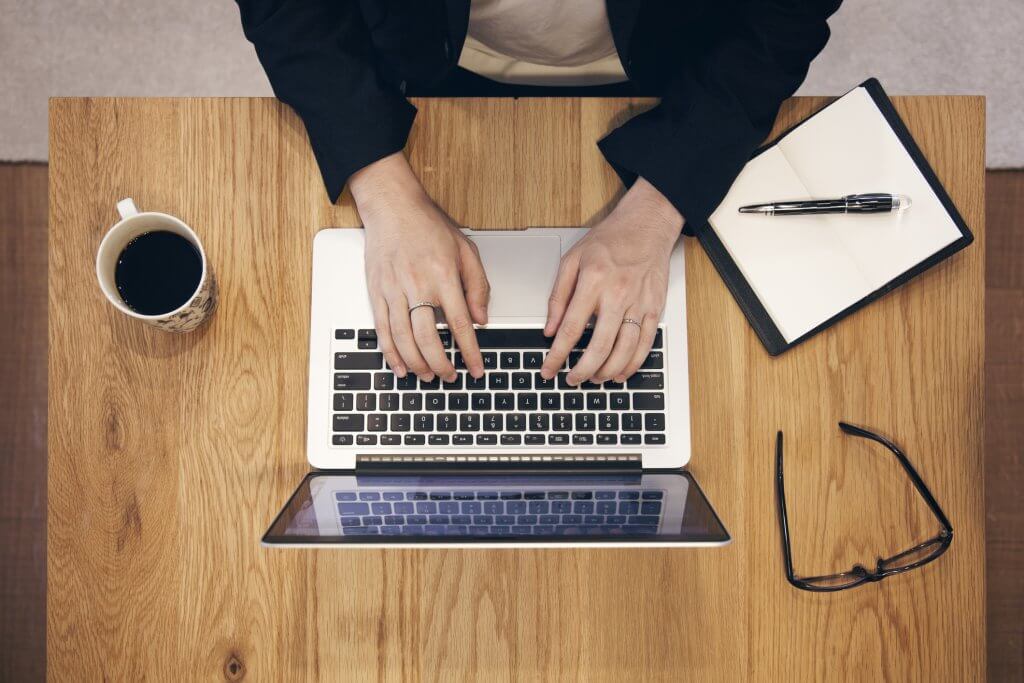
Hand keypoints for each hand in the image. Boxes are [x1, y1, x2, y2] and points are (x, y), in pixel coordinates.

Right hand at [350, 153, 488, 381]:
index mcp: (443, 276)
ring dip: (417, 363)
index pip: (459, 323)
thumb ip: (477, 286)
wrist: (393, 206)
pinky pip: (382, 329)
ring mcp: (393, 291)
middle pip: (428, 338)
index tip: (476, 369)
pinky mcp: (376, 292)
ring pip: (404, 338)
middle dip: (440, 364)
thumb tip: (482, 318)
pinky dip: (391, 353)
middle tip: (450, 377)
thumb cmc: (429, 226)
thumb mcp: (466, 250)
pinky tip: (400, 366)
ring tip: (428, 376)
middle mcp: (417, 285)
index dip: (469, 352)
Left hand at [540, 178, 682, 384]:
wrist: (646, 225)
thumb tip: (549, 328)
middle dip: (583, 370)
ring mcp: (639, 303)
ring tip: (594, 379)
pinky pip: (646, 343)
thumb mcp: (572, 260)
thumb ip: (558, 296)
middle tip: (571, 380)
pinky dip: (633, 363)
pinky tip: (621, 372)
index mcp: (592, 281)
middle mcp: (617, 294)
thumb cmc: (609, 241)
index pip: (570, 328)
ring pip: (624, 349)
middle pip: (599, 345)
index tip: (548, 369)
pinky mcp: (655, 307)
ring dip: (607, 371)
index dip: (557, 355)